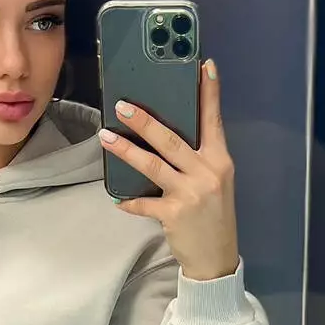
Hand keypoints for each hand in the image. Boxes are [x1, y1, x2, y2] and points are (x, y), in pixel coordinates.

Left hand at [99, 58, 239, 280]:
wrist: (217, 258)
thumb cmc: (214, 216)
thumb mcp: (215, 183)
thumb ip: (197, 160)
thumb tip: (165, 137)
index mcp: (219, 161)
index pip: (214, 121)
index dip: (210, 93)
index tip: (204, 66)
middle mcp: (207, 173)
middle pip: (171, 139)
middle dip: (145, 121)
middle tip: (122, 105)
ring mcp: (190, 193)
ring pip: (152, 164)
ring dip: (125, 150)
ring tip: (105, 137)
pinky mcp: (173, 213)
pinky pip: (144, 202)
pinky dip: (129, 201)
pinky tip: (117, 199)